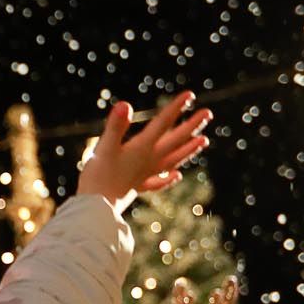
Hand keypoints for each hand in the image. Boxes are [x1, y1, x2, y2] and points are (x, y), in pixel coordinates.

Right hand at [76, 91, 210, 212]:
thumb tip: (124, 104)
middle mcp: (149, 161)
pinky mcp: (138, 186)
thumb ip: (115, 126)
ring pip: (173, 160)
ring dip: (189, 149)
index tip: (190, 95)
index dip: (175, 108)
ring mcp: (145, 175)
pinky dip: (169, 177)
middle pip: (175, 141)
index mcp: (142, 149)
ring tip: (204, 141)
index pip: (162, 124)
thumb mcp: (104, 147)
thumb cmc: (98, 176)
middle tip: (208, 113)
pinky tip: (176, 175)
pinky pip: (159, 181)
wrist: (95, 209)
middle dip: (191, 126)